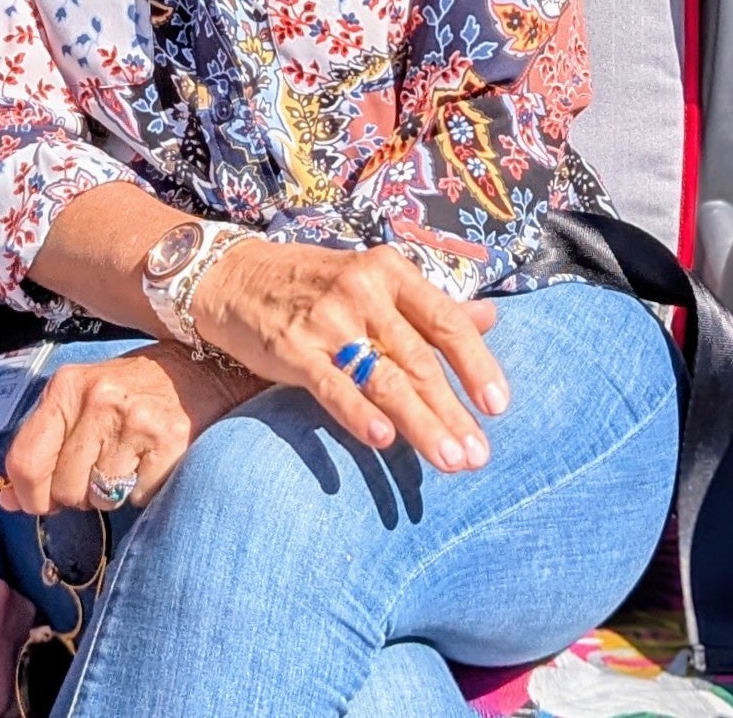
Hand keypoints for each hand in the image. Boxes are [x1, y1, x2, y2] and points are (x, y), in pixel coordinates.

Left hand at [0, 344, 258, 515]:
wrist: (200, 368)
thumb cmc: (132, 391)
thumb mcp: (80, 402)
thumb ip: (43, 445)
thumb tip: (7, 500)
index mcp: (67, 386)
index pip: (25, 460)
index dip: (28, 495)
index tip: (41, 502)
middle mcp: (98, 398)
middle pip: (62, 488)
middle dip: (77, 494)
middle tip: (100, 467)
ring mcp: (135, 419)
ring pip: (99, 498)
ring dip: (112, 493)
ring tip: (129, 458)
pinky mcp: (169, 442)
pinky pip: (137, 498)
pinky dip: (143, 490)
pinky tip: (152, 459)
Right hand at [192, 238, 508, 474]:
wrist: (234, 276)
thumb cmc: (314, 283)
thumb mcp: (374, 281)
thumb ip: (430, 305)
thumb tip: (491, 318)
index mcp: (389, 271)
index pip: (444, 320)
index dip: (475, 364)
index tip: (498, 406)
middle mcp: (363, 290)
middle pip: (418, 360)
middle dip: (452, 411)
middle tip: (478, 457)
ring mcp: (327, 319)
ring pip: (384, 378)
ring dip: (421, 424)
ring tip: (450, 461)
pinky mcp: (293, 348)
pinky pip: (333, 386)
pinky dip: (360, 414)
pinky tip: (384, 441)